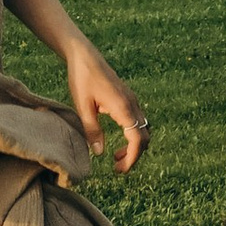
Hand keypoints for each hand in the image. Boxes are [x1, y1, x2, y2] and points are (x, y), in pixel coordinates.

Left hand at [64, 44, 149, 173]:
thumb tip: (99, 154)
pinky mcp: (128, 98)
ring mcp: (132, 100)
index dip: (132, 158)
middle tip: (116, 168)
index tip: (119, 170)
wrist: (84, 55)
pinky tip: (116, 139)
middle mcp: (132, 104)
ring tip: (115, 156)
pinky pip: (137, 121)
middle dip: (133, 156)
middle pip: (144, 137)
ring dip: (133, 146)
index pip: (137, 140)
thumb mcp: (83, 107)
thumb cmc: (82, 78)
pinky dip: (131, 135)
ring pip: (142, 130)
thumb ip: (92, 130)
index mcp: (123, 107)